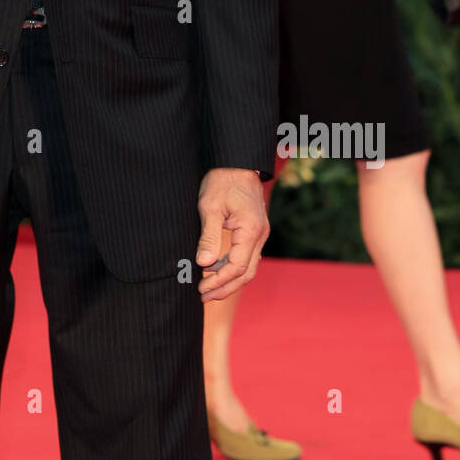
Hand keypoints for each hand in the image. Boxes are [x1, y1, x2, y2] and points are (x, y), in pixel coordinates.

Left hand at [196, 168, 268, 301]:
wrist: (237, 163)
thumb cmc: (222, 181)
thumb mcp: (210, 206)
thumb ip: (209, 236)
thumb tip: (204, 263)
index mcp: (250, 230)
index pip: (237, 267)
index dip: (218, 280)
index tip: (201, 287)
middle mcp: (259, 236)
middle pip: (246, 273)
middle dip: (225, 288)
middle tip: (203, 296)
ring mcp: (259, 234)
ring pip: (248, 267)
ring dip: (228, 280)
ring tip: (207, 289)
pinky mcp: (254, 231)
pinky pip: (246, 257)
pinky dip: (232, 268)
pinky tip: (216, 271)